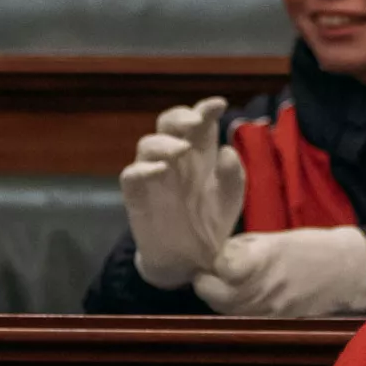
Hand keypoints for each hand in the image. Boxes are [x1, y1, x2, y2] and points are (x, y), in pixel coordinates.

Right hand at [121, 97, 245, 288]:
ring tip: (182, 150)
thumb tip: (227, 149)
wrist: (191, 260)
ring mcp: (154, 175)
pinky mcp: (137, 195)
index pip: (198, 123)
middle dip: (180, 117)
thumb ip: (233, 174)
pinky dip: (143, 168)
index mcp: (200, 153)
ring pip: (147, 144)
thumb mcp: (230, 197)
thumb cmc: (210, 221)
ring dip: (164, 143)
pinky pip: (132, 174)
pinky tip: (161, 170)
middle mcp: (175, 158)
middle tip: (195, 122)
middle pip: (168, 124)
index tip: (218, 105)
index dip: (205, 109)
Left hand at [191, 226, 365, 317]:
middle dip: (207, 281)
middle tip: (210, 272)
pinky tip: (241, 295)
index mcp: (263, 259)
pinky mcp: (274, 321)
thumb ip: (241, 248)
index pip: (219, 266)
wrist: (346, 272)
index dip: (210, 260)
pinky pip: (242, 317)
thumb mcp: (274, 238)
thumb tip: (214, 256)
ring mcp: (269, 308)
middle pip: (214, 293)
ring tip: (224, 283)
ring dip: (218, 296)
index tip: (212, 255)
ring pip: (224, 309)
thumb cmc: (310, 247)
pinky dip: (234, 308)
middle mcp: (264, 287)